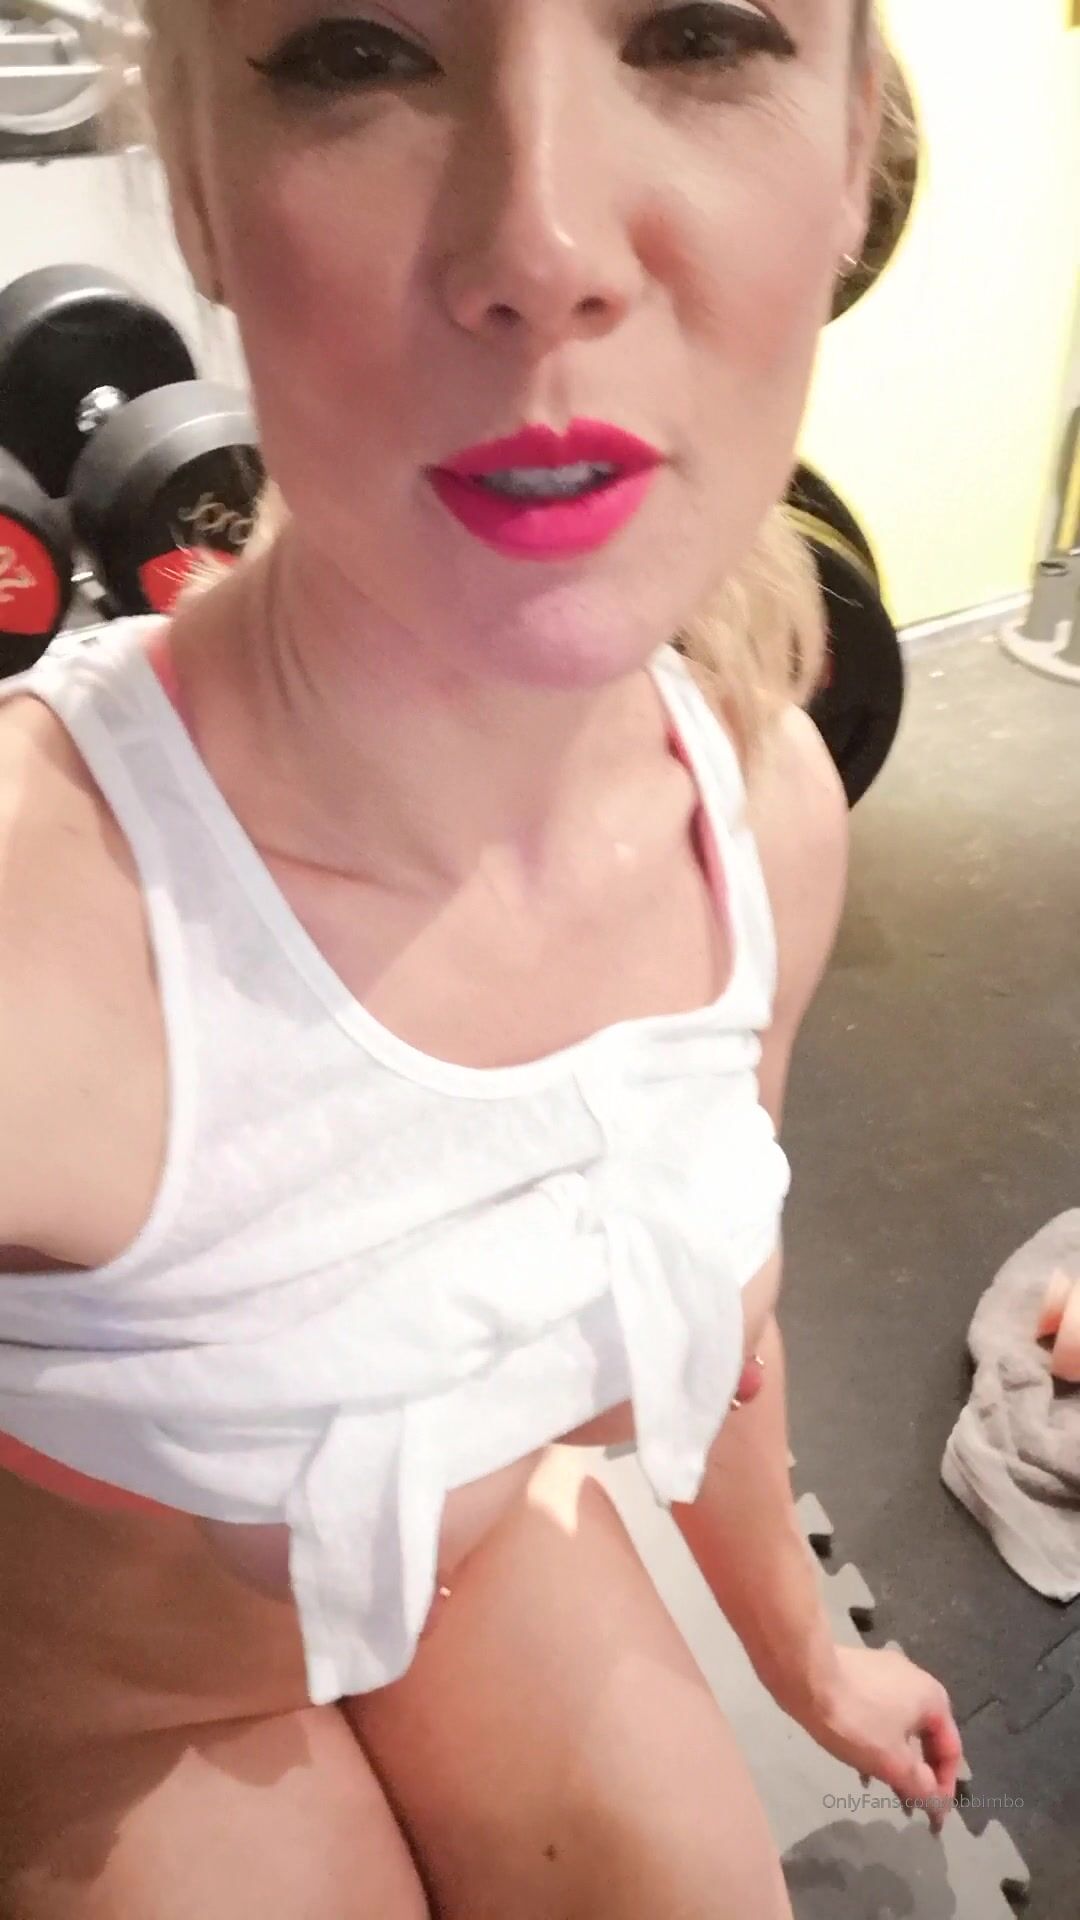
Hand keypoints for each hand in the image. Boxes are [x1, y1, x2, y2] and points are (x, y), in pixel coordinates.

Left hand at [788, 1644, 963, 1834]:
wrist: (806, 1674)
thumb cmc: (856, 1720)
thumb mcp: (893, 1762)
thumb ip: (921, 1787)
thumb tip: (937, 1804)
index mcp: (934, 1699)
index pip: (951, 1753)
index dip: (944, 1791)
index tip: (932, 1821)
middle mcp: (916, 1681)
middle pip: (926, 1739)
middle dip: (918, 1777)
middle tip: (908, 1809)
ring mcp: (887, 1673)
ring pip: (901, 1728)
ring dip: (897, 1762)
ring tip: (883, 1790)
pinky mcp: (861, 1674)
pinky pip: (879, 1716)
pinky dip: (877, 1742)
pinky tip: (861, 1764)